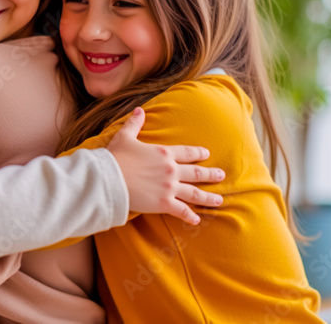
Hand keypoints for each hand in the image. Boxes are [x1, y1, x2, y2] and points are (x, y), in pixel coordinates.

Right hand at [107, 107, 224, 224]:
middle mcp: (171, 170)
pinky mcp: (163, 203)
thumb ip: (134, 124)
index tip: (207, 154)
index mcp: (164, 153)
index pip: (187, 152)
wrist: (109, 178)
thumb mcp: (125, 137)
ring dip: (208, 197)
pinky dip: (190, 216)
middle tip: (221, 175)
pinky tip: (197, 220)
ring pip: (194, 193)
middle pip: (196, 172)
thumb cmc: (116, 157)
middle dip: (210, 174)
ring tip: (219, 200)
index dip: (198, 153)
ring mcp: (169, 187)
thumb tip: (139, 110)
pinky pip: (181, 210)